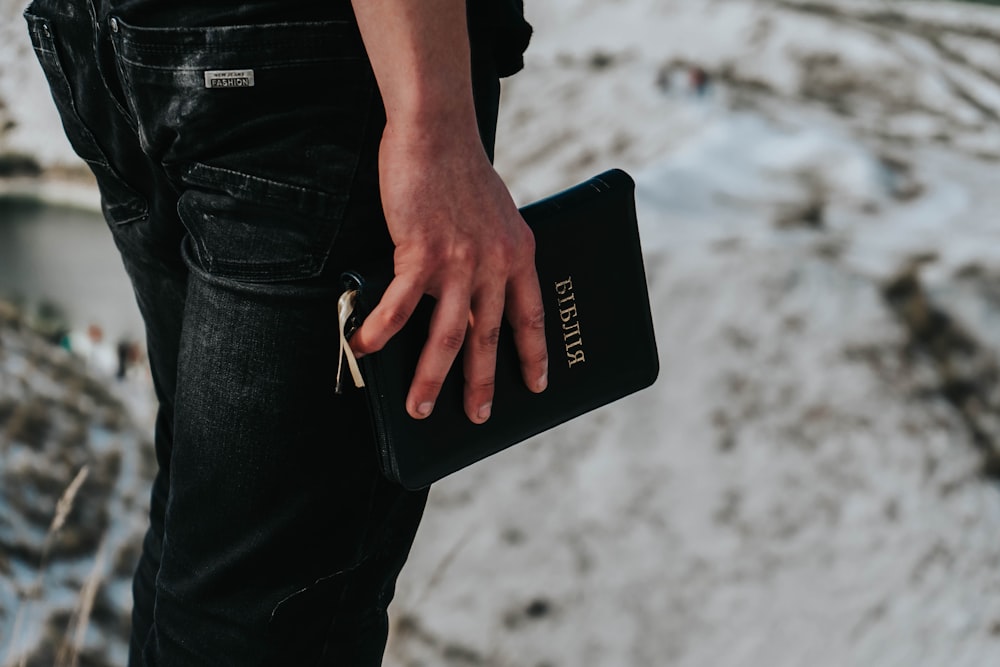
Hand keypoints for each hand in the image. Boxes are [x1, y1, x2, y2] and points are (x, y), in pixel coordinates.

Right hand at [350, 123, 547, 422]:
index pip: (530, 315)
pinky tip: (367, 349)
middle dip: (481, 383)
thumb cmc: (461, 170)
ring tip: (420, 407)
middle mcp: (494, 263)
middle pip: (488, 337)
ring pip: (447, 334)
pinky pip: (400, 305)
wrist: (438, 132)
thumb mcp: (496, 215)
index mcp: (518, 253)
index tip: (538, 385)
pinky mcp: (421, 252)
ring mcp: (459, 261)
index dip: (533, 354)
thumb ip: (490, 255)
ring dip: (432, 377)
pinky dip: (381, 331)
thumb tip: (471, 295)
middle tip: (478, 415)